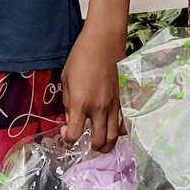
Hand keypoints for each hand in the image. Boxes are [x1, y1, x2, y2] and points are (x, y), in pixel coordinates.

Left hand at [61, 19, 127, 150]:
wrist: (104, 42)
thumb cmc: (80, 57)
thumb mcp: (66, 79)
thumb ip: (68, 103)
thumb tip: (71, 119)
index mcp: (81, 104)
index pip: (75, 135)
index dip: (68, 140)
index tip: (66, 134)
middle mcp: (99, 109)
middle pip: (99, 142)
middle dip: (91, 148)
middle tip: (85, 144)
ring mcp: (114, 106)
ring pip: (114, 137)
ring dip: (107, 145)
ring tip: (100, 143)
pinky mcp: (123, 100)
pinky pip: (124, 123)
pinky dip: (119, 132)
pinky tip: (113, 129)